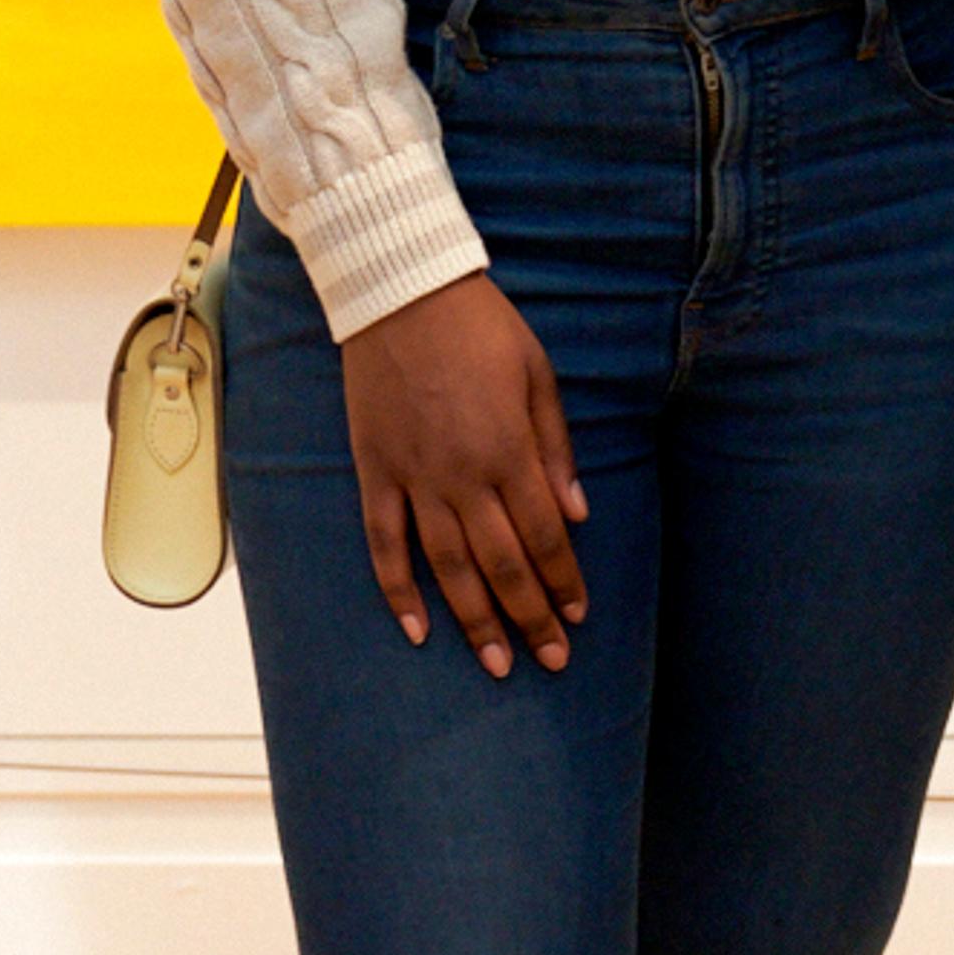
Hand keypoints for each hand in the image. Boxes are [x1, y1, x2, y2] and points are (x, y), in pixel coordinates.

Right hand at [339, 273, 589, 677]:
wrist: (400, 290)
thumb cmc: (480, 326)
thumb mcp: (537, 373)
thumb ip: (555, 448)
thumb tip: (576, 513)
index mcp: (508, 450)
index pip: (544, 536)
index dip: (563, 580)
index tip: (577, 617)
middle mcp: (461, 475)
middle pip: (501, 564)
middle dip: (529, 618)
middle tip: (550, 661)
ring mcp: (414, 477)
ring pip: (448, 567)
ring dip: (474, 620)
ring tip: (496, 664)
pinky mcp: (376, 471)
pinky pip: (384, 543)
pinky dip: (398, 590)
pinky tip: (417, 629)